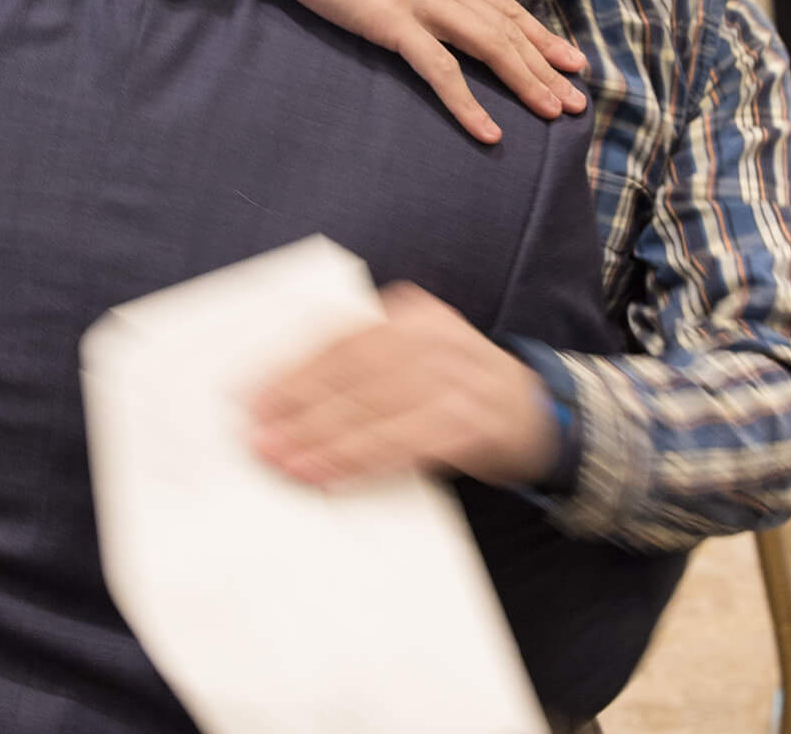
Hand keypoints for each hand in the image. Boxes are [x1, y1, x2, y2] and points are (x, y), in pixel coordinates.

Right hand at [203, 0, 587, 144]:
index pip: (502, 3)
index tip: (569, 58)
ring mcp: (420, 0)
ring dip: (527, 82)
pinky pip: (440, 71)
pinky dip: (469, 104)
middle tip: (579, 98)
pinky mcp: (391, 22)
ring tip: (557, 112)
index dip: (540, 34)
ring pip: (490, 46)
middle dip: (547, 65)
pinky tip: (490, 133)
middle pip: (508, 28)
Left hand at [250, 282, 560, 488]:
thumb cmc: (458, 392)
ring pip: (375, 408)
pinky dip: (362, 460)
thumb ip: (363, 371)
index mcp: (414, 315)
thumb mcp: (416, 362)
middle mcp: (436, 338)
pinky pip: (405, 443)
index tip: (249, 397)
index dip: (292, 368)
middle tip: (257, 438)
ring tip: (283, 462)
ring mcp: (458, 378)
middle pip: (353, 372)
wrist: (541, 416)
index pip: (342, 339)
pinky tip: (330, 475)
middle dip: (299, 408)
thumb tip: (283, 400)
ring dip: (323, 440)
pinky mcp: (472, 422)